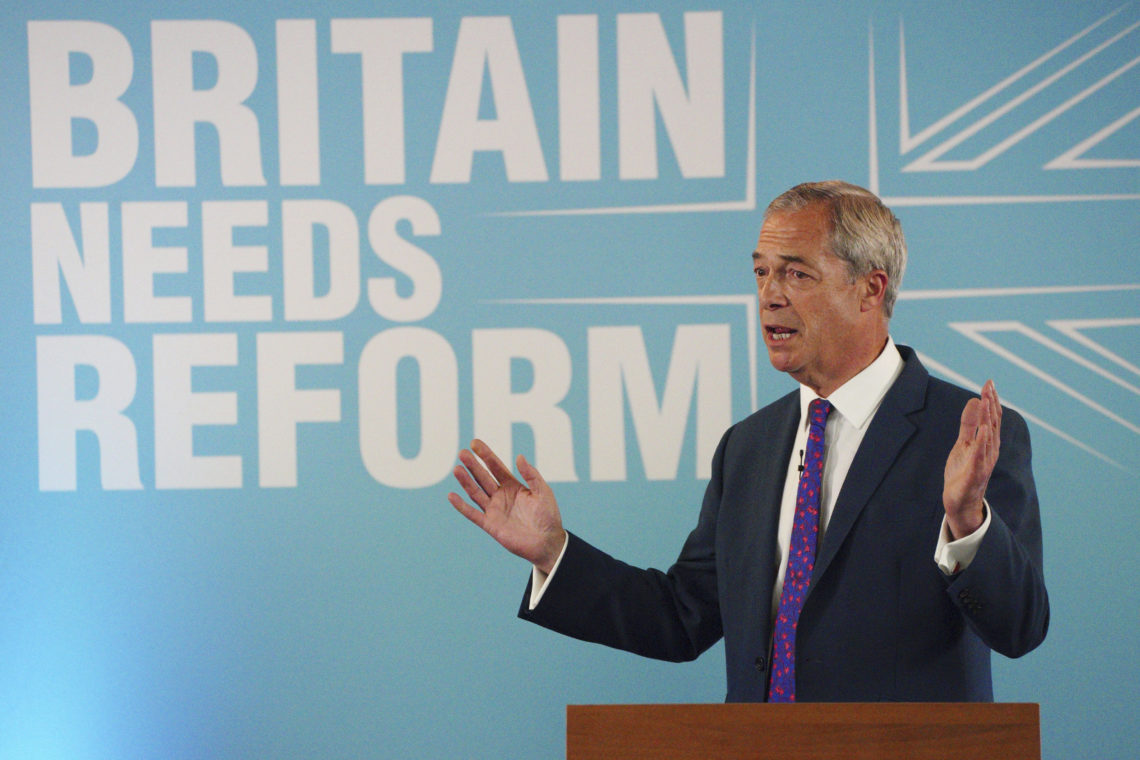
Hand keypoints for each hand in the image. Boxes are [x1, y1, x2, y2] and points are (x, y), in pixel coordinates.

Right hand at [448, 439, 566, 573]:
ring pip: (476, 492)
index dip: (486, 455)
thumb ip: (531, 475)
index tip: (475, 443)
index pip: (496, 467)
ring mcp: (494, 510)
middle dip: (473, 465)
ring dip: (465, 481)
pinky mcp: (490, 525)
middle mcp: (501, 496)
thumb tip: (519, 456)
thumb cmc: (548, 516)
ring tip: (456, 469)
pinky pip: (472, 514)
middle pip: (483, 477)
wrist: (547, 543)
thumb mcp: (543, 492)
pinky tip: (451, 495)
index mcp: (513, 486)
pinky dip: (461, 506)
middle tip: (462, 453)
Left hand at [943, 379, 1001, 538]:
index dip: (991, 400)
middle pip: (992, 424)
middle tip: (989, 386)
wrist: (960, 501)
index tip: (989, 383)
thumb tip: (974, 400)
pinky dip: (982, 443)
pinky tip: (983, 430)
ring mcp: (983, 462)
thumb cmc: (963, 471)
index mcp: (987, 443)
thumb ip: (968, 424)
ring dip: (987, 418)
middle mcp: (989, 450)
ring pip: (988, 437)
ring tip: (986, 400)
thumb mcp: (964, 443)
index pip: (992, 418)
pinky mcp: (974, 473)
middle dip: (991, 404)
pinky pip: (979, 456)